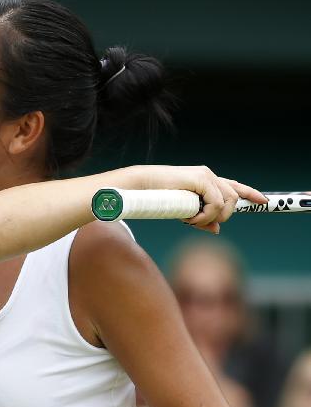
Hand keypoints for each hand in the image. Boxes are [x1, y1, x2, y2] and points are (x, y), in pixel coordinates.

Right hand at [141, 165, 266, 234]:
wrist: (141, 187)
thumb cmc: (158, 199)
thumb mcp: (185, 213)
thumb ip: (202, 220)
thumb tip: (217, 230)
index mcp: (206, 181)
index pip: (234, 186)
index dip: (250, 193)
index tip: (264, 201)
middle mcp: (209, 176)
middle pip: (233, 198)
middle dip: (223, 215)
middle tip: (200, 223)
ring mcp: (206, 176)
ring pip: (227, 202)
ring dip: (212, 217)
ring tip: (192, 220)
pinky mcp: (201, 179)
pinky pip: (215, 203)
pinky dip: (205, 216)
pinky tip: (190, 218)